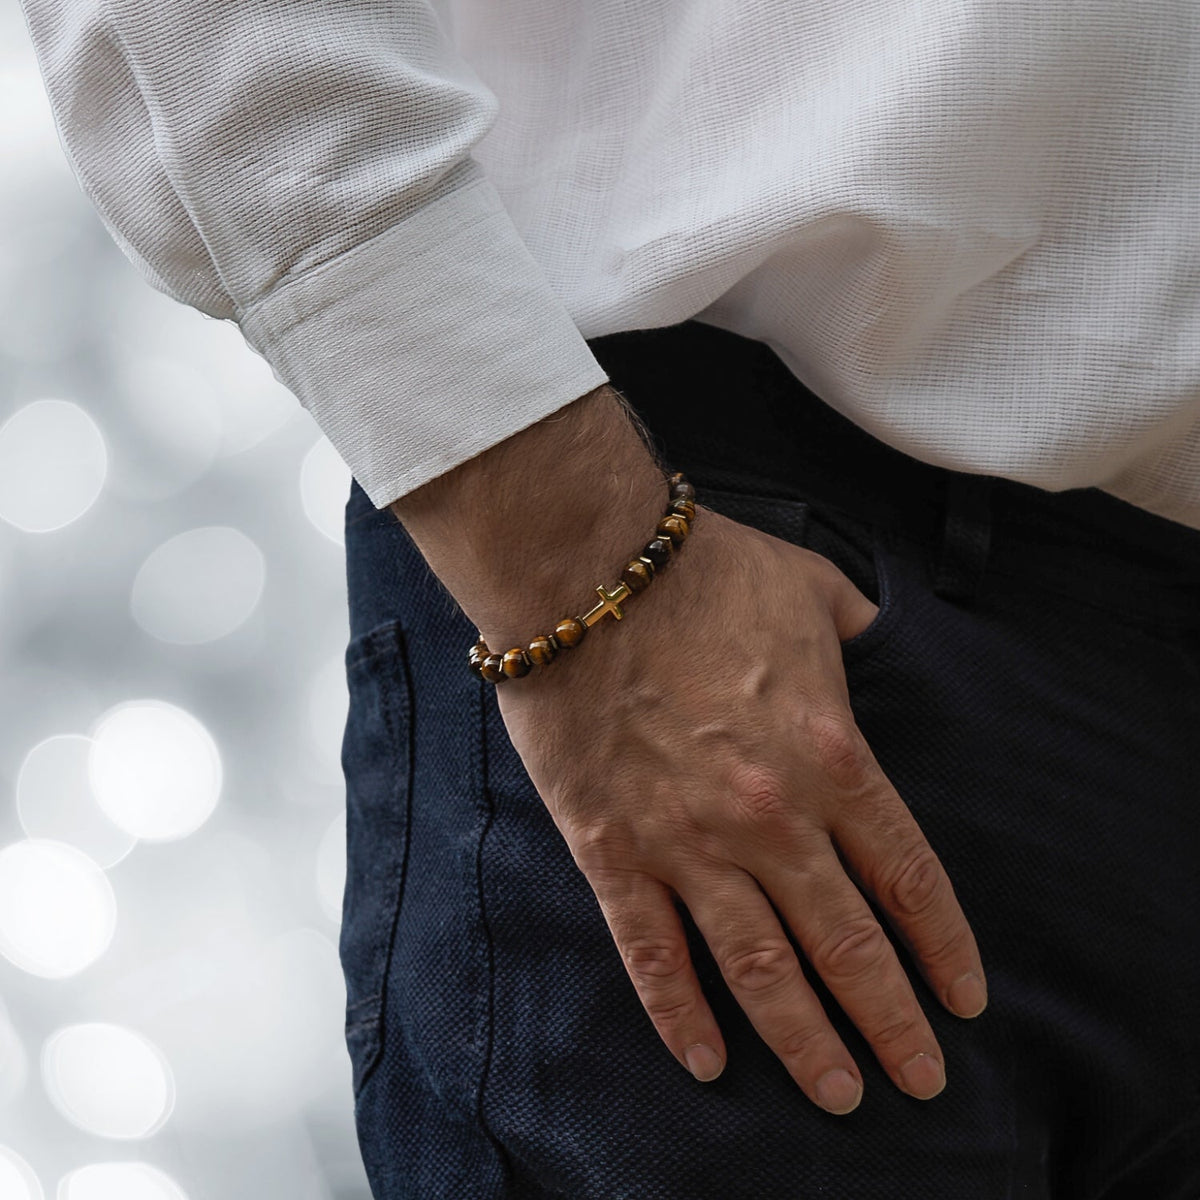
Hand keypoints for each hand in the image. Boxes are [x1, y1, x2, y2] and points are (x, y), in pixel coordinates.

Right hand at [495, 505, 986, 1113]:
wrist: (584, 566)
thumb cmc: (702, 571)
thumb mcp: (813, 589)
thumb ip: (862, 630)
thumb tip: (883, 642)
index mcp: (832, 755)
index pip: (907, 877)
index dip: (942, 947)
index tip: (963, 1001)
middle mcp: (771, 817)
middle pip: (847, 945)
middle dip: (890, 1022)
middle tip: (919, 1080)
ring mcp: (688, 841)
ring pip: (759, 968)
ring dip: (804, 1040)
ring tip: (838, 1094)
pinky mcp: (611, 849)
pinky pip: (650, 952)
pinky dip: (679, 1014)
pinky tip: (708, 1061)